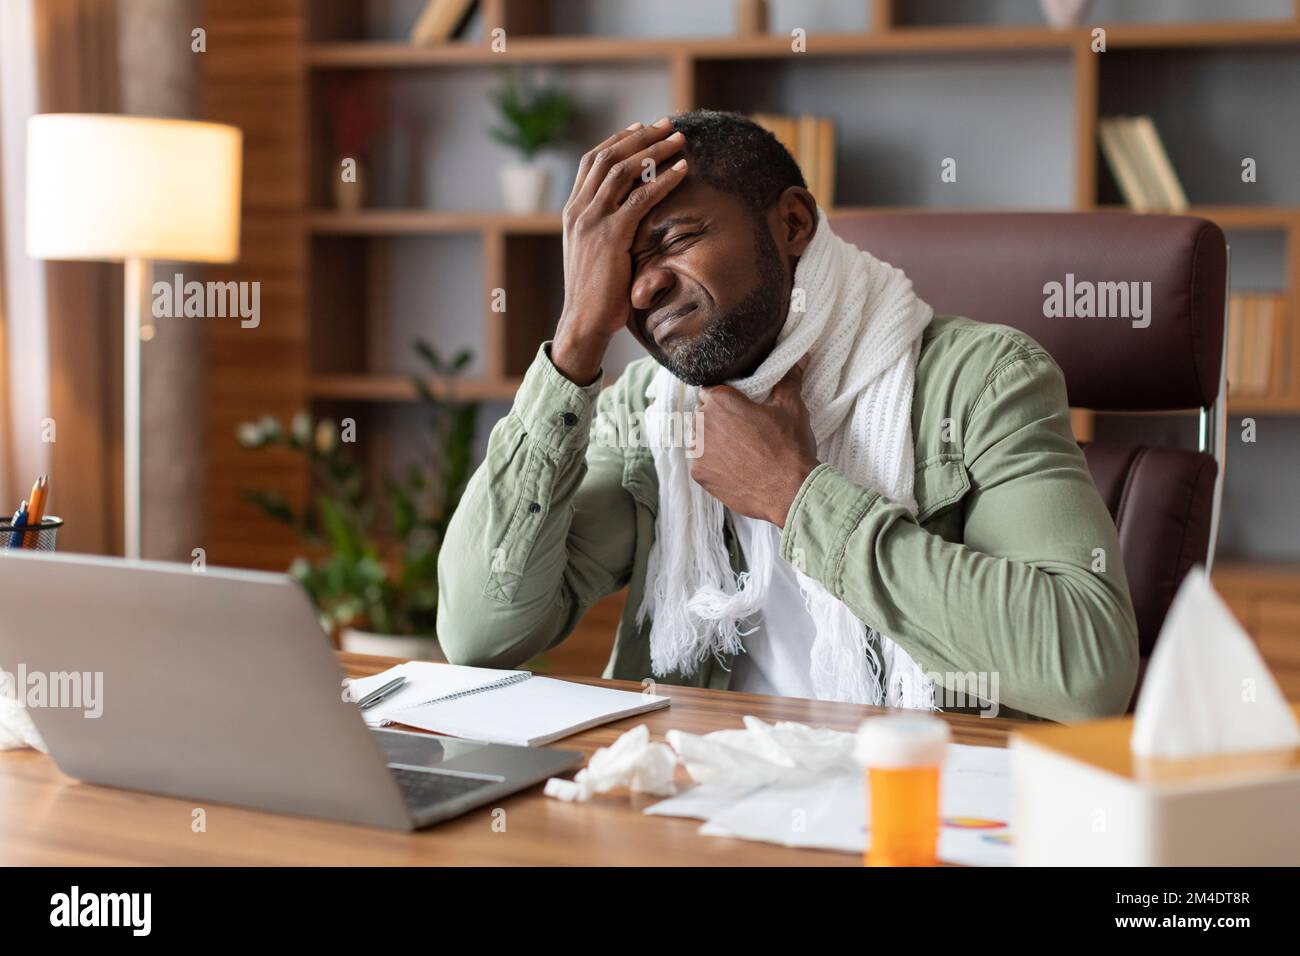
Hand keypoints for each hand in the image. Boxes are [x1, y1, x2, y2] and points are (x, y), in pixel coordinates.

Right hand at [552, 118, 688, 384]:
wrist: (583, 320)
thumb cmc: (595, 292)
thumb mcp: (593, 252)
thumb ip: (604, 228)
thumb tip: (628, 213)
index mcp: (572, 211)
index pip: (592, 162)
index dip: (618, 141)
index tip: (641, 129)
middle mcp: (579, 210)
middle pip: (608, 157)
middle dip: (640, 137)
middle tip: (667, 125)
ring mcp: (592, 221)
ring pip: (623, 171)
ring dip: (654, 151)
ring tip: (678, 140)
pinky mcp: (610, 236)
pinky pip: (640, 199)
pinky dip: (663, 181)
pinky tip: (682, 171)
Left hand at [690, 362, 819, 527]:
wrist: (791, 490)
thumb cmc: (790, 446)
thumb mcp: (791, 407)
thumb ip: (789, 379)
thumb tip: (800, 356)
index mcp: (719, 400)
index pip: (710, 390)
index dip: (724, 398)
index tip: (738, 408)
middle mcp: (701, 423)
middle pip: (702, 415)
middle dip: (718, 420)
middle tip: (743, 430)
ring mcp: (697, 451)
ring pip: (699, 439)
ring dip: (713, 441)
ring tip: (739, 450)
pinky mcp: (699, 475)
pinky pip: (701, 463)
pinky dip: (714, 465)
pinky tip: (735, 467)